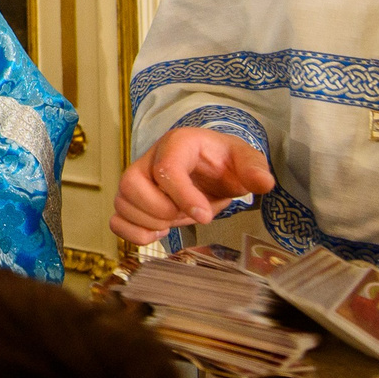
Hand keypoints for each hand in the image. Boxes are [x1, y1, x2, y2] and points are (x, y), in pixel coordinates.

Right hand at [111, 128, 274, 243]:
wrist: (210, 168)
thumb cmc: (223, 162)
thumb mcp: (244, 159)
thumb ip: (254, 168)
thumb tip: (263, 183)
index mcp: (177, 144)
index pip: (166, 169)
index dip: (183, 197)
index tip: (205, 216)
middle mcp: (149, 159)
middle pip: (131, 185)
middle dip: (160, 210)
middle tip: (185, 215)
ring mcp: (136, 180)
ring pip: (121, 203)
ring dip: (148, 223)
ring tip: (174, 222)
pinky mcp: (131, 201)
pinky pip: (116, 220)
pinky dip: (133, 234)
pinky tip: (158, 231)